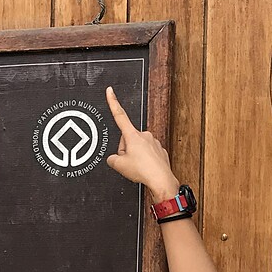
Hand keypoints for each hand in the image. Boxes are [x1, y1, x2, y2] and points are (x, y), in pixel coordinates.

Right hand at [104, 87, 178, 203]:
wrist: (161, 179)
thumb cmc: (143, 171)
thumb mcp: (119, 165)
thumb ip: (112, 159)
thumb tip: (114, 158)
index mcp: (132, 135)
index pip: (119, 115)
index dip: (113, 102)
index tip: (110, 91)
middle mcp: (144, 135)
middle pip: (127, 139)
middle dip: (125, 150)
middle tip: (129, 162)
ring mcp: (153, 142)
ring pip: (137, 147)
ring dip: (135, 156)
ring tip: (138, 167)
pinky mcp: (159, 150)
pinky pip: (146, 153)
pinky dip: (144, 160)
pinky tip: (145, 168)